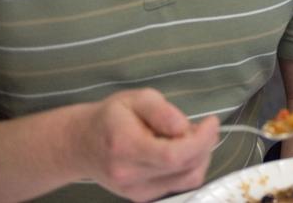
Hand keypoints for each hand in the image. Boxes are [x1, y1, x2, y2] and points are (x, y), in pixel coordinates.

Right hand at [74, 89, 217, 201]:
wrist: (81, 145)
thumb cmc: (111, 117)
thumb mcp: (137, 99)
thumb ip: (163, 112)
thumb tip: (185, 129)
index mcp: (126, 147)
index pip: (173, 155)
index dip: (201, 140)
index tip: (211, 121)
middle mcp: (129, 175)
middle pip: (184, 167)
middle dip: (204, 145)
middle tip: (200, 126)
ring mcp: (135, 191)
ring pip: (187, 179)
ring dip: (200, 157)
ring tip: (188, 138)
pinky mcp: (141, 197)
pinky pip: (179, 185)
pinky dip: (189, 167)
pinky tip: (180, 152)